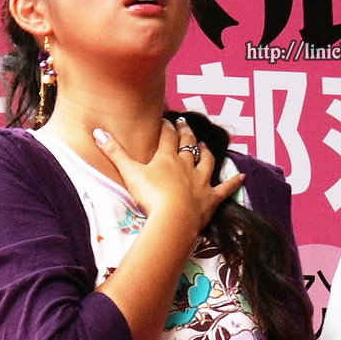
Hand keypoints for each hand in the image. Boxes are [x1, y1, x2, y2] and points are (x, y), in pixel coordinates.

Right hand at [93, 118, 244, 232]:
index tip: (165, 120)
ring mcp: (201, 182)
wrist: (172, 219)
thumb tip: (97, 132)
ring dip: (206, 152)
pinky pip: (225, 188)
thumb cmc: (150, 196)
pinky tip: (243, 176)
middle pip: (188, 145)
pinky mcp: (211, 199)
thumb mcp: (129, 173)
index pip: (167, 137)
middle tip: (185, 123)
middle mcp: (186, 166)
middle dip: (186, 133)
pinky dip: (234, 182)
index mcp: (167, 159)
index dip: (165, 127)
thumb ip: (114, 153)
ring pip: (206, 162)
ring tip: (205, 145)